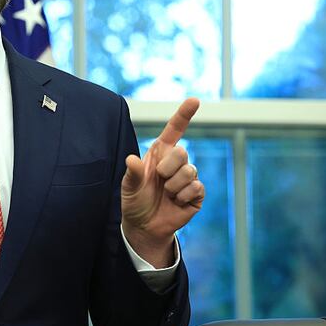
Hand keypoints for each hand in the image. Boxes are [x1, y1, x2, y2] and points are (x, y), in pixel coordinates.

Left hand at [120, 98, 204, 266]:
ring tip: (165, 194)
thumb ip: (131, 173)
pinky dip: (182, 196)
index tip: (194, 100)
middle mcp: (175, 162)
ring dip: (173, 186)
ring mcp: (187, 177)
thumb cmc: (135, 201)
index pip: (174, 130)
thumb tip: (131, 159)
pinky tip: (176, 202)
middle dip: (167, 168)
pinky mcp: (197, 193)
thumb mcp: (128, 187)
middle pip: (182, 152)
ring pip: (189, 171)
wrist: (144, 225)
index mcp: (159, 153)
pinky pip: (195, 187)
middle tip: (158, 180)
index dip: (184, 114)